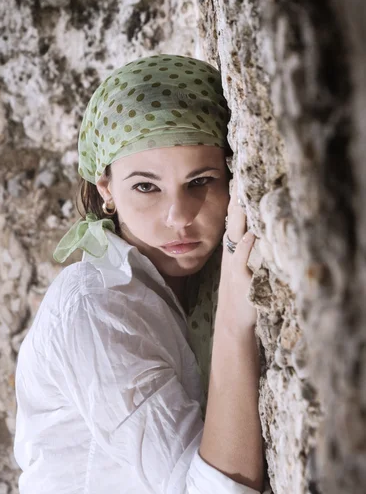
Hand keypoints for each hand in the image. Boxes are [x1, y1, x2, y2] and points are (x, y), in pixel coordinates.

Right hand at [224, 172, 256, 329]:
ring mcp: (235, 264)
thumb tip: (260, 225)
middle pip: (234, 218)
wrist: (234, 321)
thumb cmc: (242, 292)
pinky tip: (252, 233)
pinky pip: (242, 259)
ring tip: (245, 195)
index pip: (234, 215)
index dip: (237, 195)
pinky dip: (247, 245)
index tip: (241, 172)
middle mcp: (233, 251)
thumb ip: (249, 247)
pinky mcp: (241, 279)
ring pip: (237, 234)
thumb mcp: (242, 265)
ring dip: (242, 215)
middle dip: (238, 196)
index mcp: (234, 246)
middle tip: (242, 174)